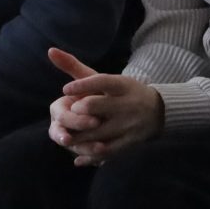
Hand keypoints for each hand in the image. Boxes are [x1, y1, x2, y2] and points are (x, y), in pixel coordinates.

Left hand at [45, 48, 163, 166]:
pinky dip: (91, 156)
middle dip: (80, 110)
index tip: (65, 89)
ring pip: (98, 132)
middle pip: (97, 106)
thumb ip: (76, 67)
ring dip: (78, 136)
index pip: (101, 81)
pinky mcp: (129, 141)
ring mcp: (128, 124)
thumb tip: (50, 51)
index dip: (82, 85)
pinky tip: (77, 158)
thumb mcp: (105, 78)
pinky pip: (107, 151)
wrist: (159, 111)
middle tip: (71, 112)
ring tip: (65, 136)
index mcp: (122, 85)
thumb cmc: (123, 92)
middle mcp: (126, 104)